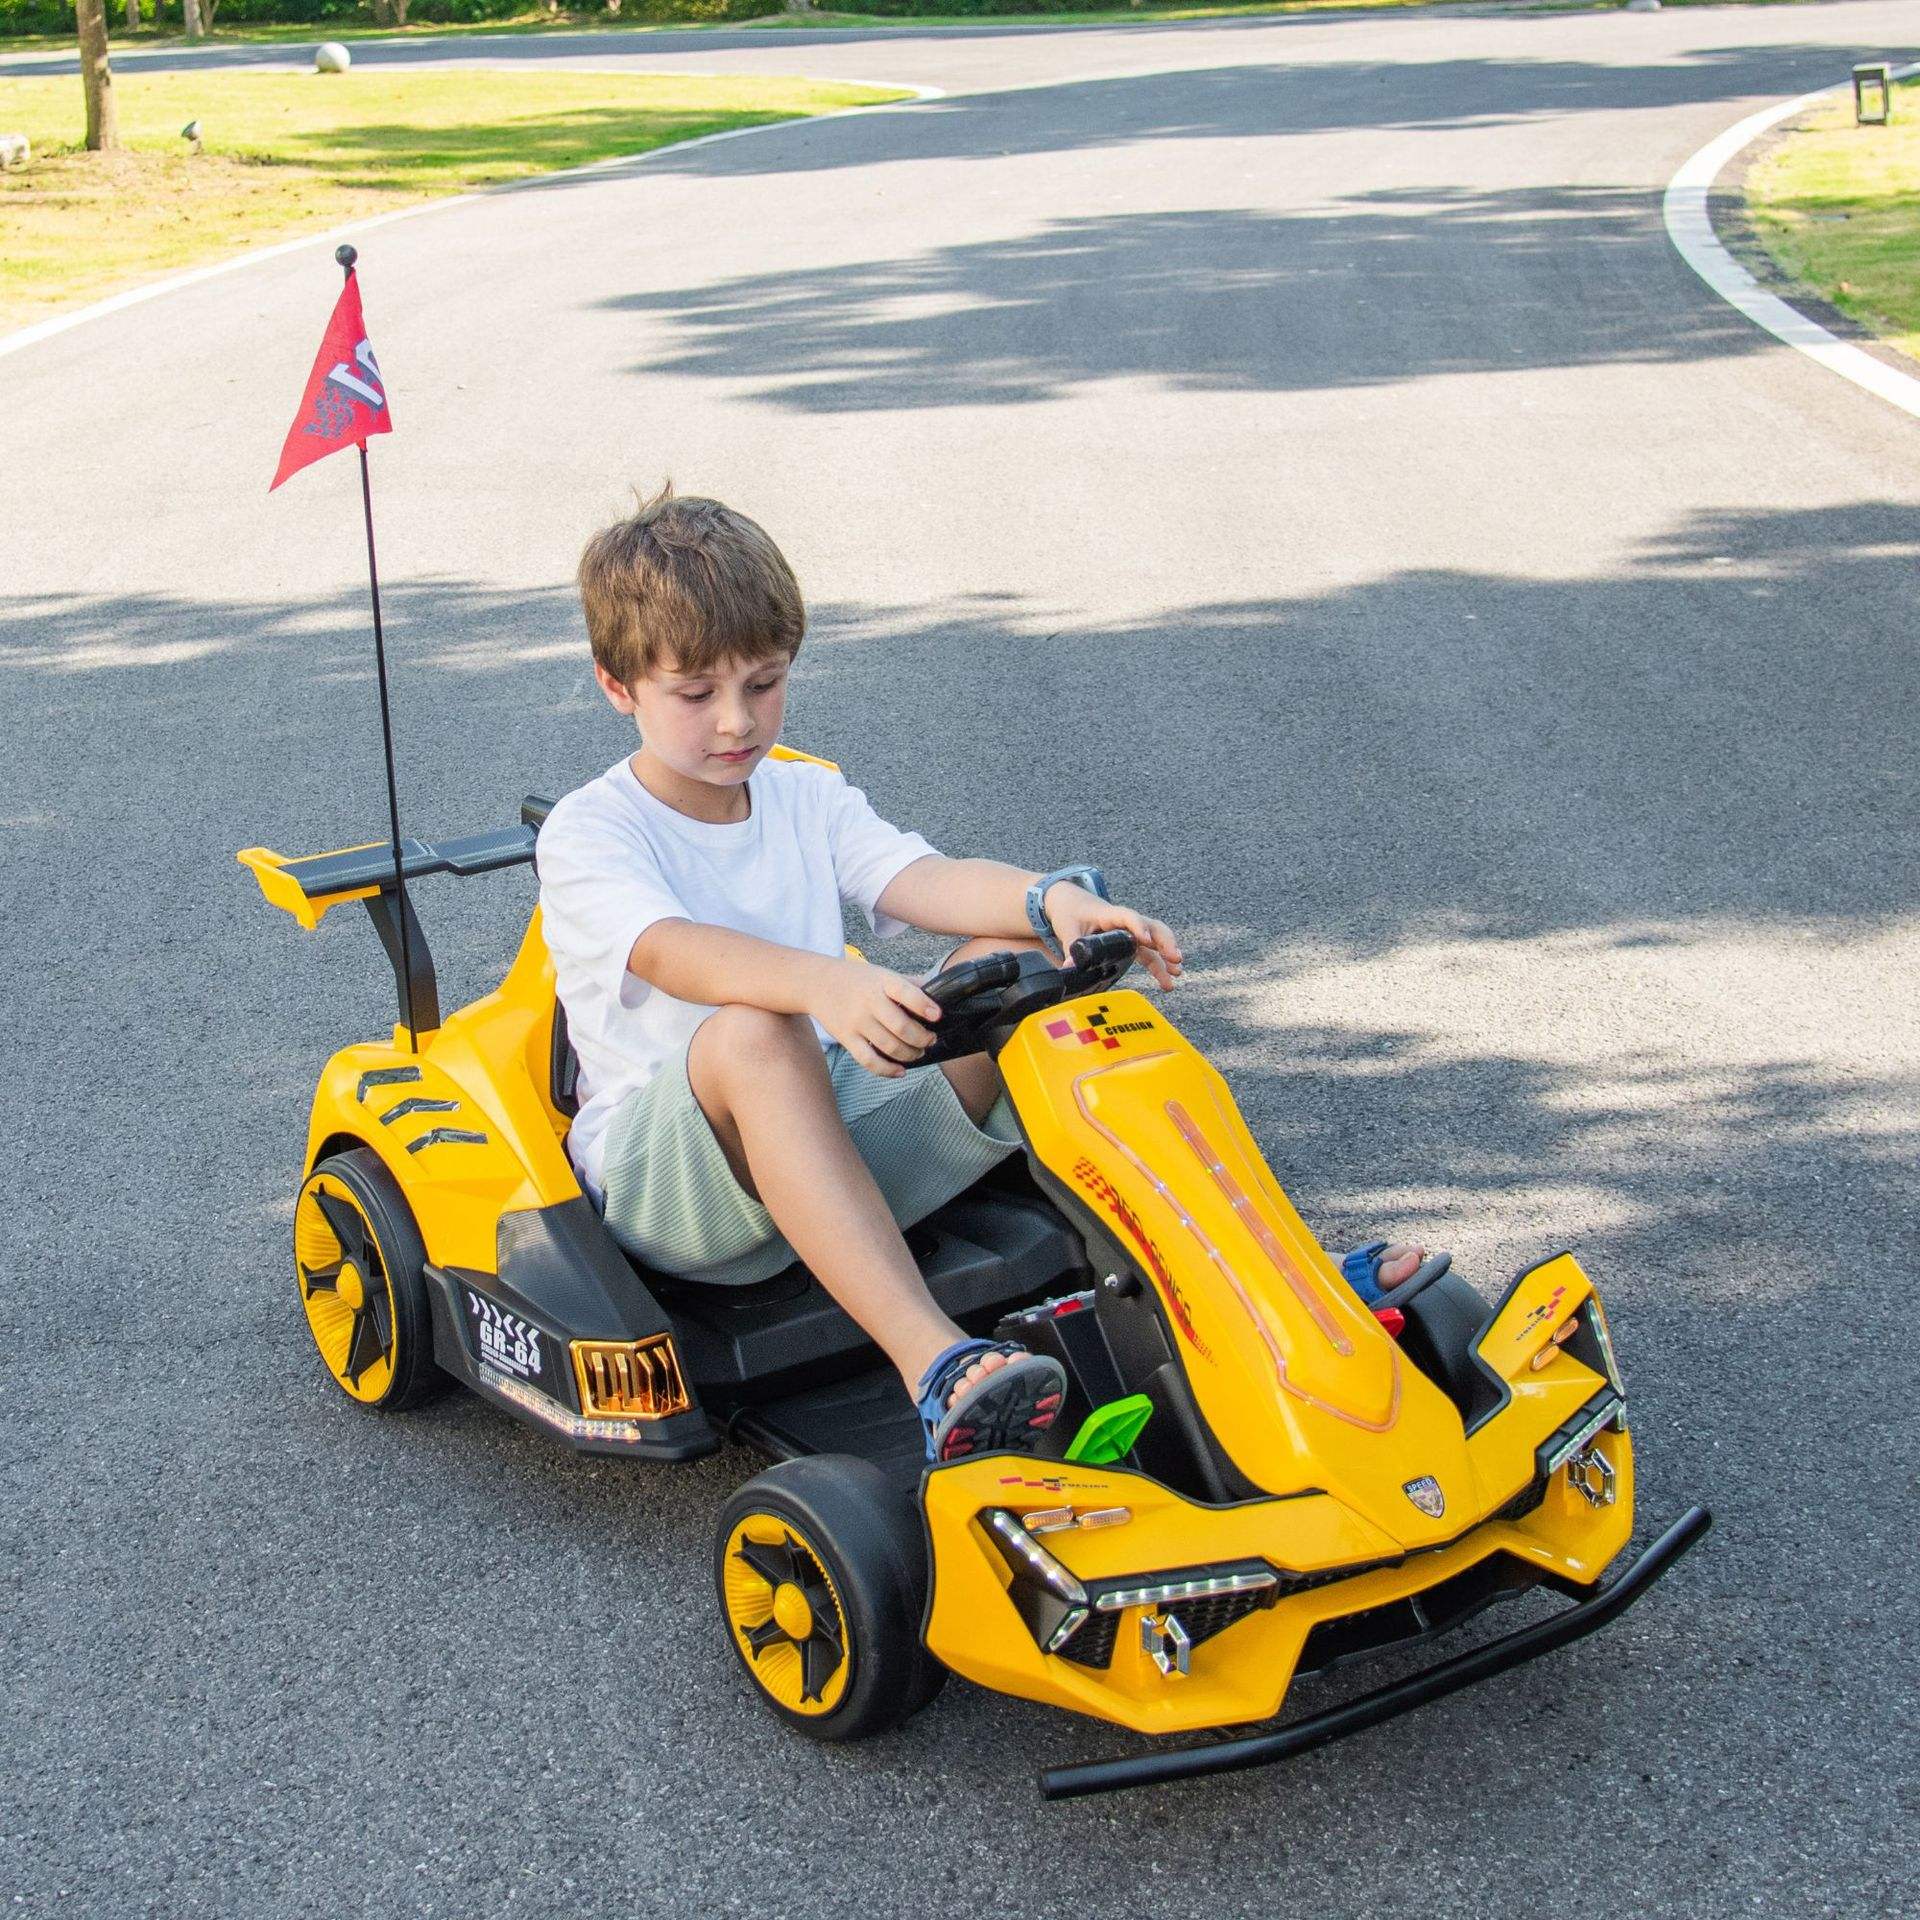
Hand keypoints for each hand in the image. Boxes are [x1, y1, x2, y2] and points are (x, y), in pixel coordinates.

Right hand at [812, 958, 942, 1077]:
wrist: (817, 983)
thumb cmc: (857, 979)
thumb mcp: (882, 973)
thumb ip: (909, 983)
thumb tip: (939, 993)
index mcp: (882, 982)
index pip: (906, 992)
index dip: (924, 1005)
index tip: (938, 1015)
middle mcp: (869, 1002)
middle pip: (900, 1027)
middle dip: (922, 1038)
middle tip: (930, 1040)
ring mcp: (856, 1022)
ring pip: (888, 1046)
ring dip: (910, 1054)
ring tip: (919, 1052)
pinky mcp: (846, 1038)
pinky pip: (869, 1061)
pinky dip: (887, 1070)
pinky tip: (901, 1071)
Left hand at [1044, 883, 1183, 989]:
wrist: (1071, 902)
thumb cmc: (1071, 912)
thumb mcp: (1067, 929)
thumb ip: (1070, 949)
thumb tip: (1070, 969)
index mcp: (1109, 914)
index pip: (1128, 917)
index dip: (1138, 927)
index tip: (1147, 940)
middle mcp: (1125, 922)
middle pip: (1151, 927)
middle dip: (1165, 942)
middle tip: (1175, 958)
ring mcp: (1130, 932)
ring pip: (1154, 941)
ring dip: (1166, 956)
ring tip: (1177, 973)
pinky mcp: (1130, 942)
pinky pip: (1148, 953)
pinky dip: (1159, 965)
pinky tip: (1168, 979)